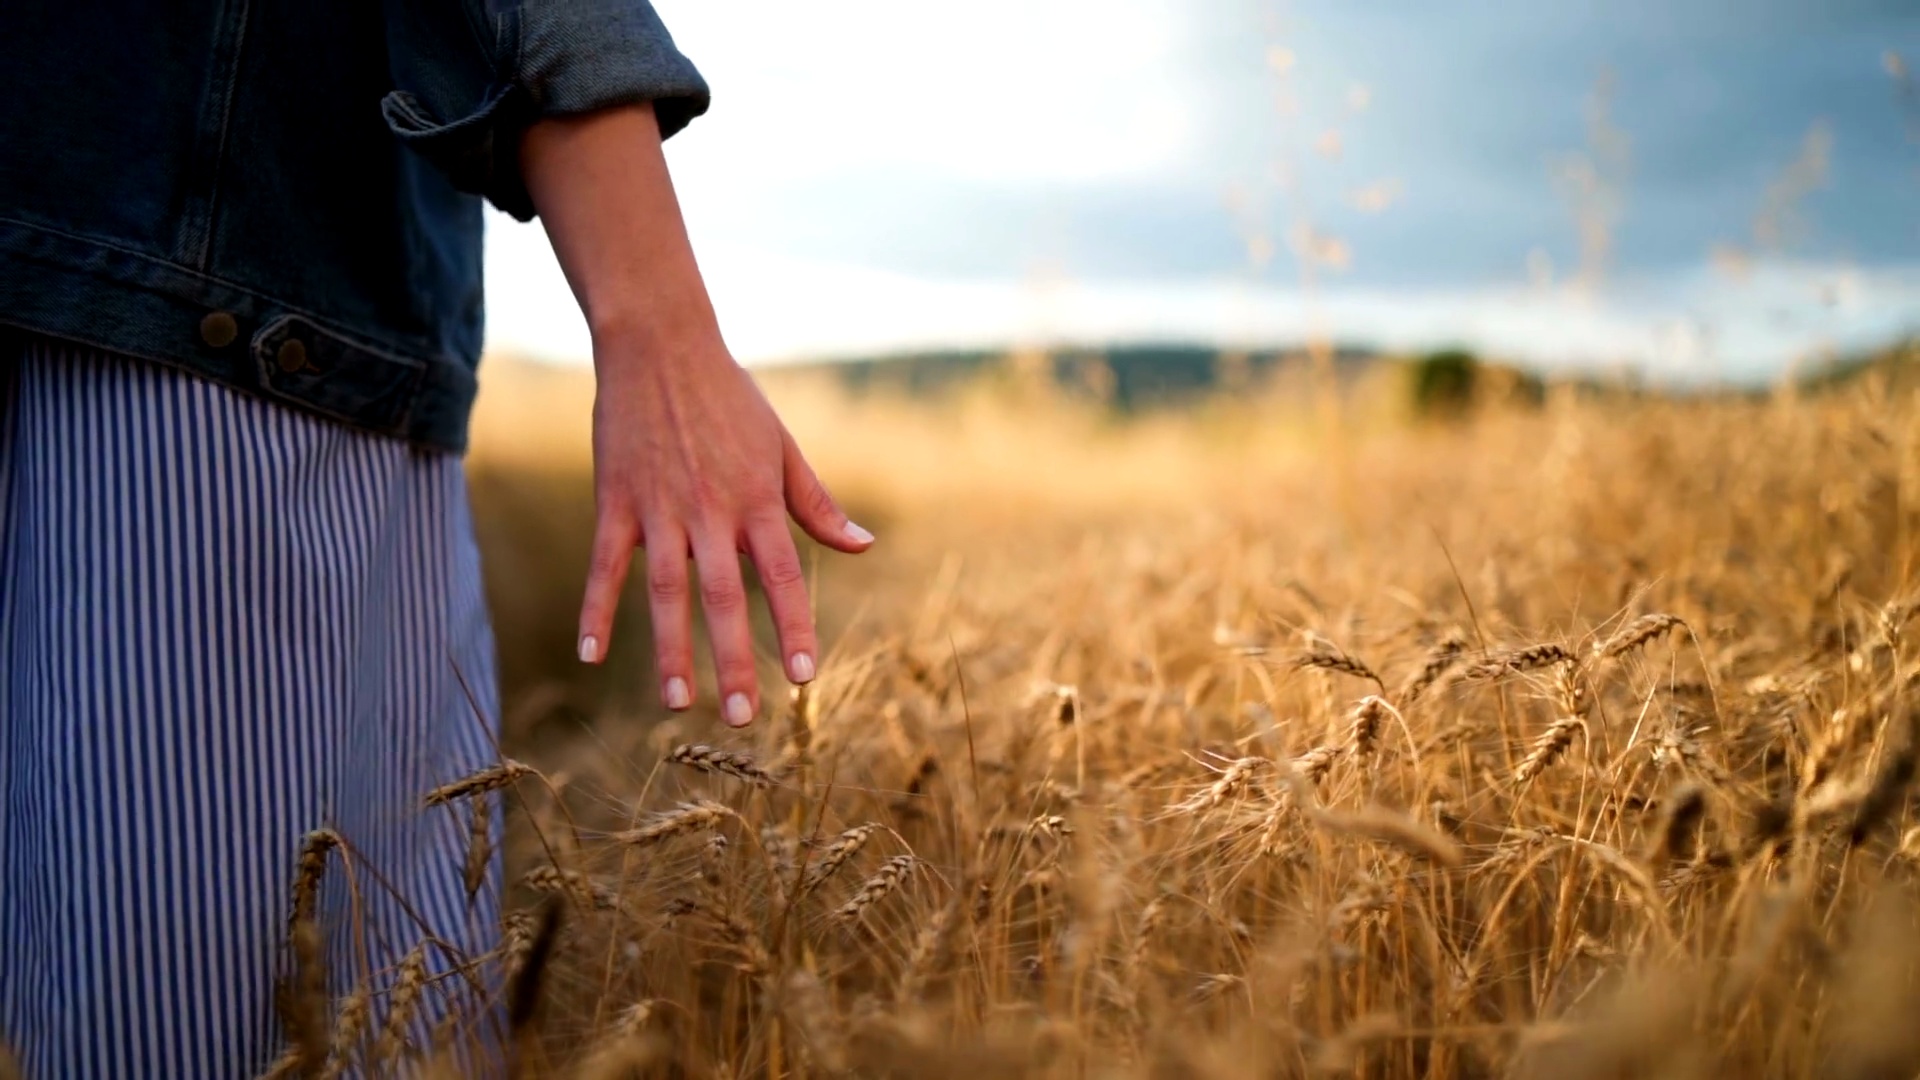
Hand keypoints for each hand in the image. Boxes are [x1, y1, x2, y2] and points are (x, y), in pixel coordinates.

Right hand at [518, 102, 872, 727]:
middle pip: (723, 598)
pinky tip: (591, 654)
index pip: (780, 576)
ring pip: (665, 591)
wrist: (661, 345)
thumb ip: (818, 505)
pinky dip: (596, 609)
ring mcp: (659, 509)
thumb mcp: (782, 448)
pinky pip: (606, 565)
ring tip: (677, 703)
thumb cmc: (731, 399)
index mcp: (756, 501)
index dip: (791, 626)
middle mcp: (710, 511)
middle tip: (743, 717)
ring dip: (670, 650)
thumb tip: (864, 546)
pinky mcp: (616, 501)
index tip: (802, 676)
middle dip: (733, 659)